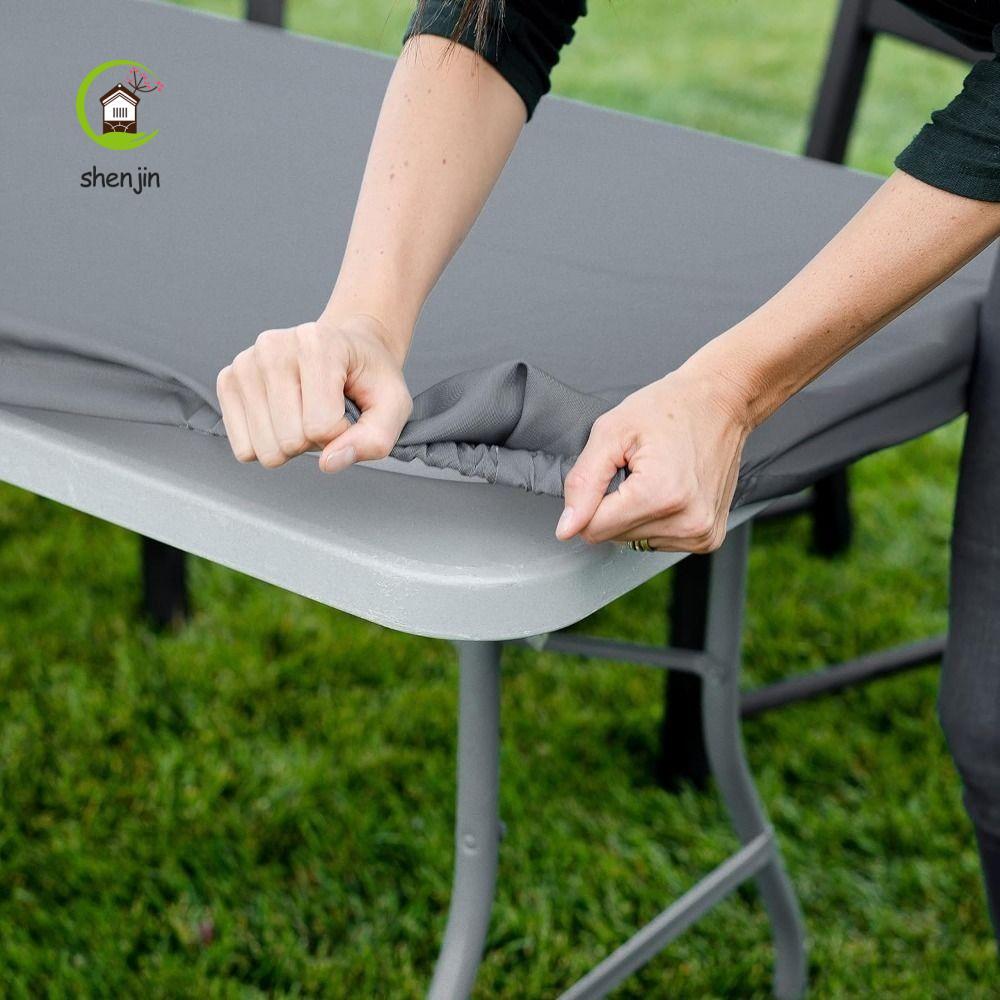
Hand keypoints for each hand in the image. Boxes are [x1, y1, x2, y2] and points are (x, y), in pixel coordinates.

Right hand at [216, 312, 412, 472]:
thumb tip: (329, 463)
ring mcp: (245, 363)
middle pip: (290, 441)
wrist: (350, 349)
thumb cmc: (370, 377)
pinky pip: (243, 448)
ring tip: (306, 412)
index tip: (349, 412)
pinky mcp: (228, 380)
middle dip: (315, 441)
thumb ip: (375, 439)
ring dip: (292, 444)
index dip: (343, 434)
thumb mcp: (394, 406)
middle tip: (326, 413)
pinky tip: (283, 416)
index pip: (322, 427)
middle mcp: (273, 346)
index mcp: (317, 344)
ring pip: (265, 449)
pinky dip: (267, 443)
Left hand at [554, 363, 752, 552]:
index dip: (590, 500)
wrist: (722, 401)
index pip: (593, 528)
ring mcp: (701, 533)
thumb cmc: (670, 408)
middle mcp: (686, 522)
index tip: (611, 472)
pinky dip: (655, 518)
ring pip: (634, 541)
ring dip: (635, 512)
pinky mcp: (708, 538)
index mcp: (660, 495)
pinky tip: (669, 490)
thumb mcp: (611, 432)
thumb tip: (566, 528)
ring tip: (656, 477)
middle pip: (614, 537)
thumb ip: (582, 483)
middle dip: (614, 505)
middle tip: (637, 470)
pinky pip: (658, 541)